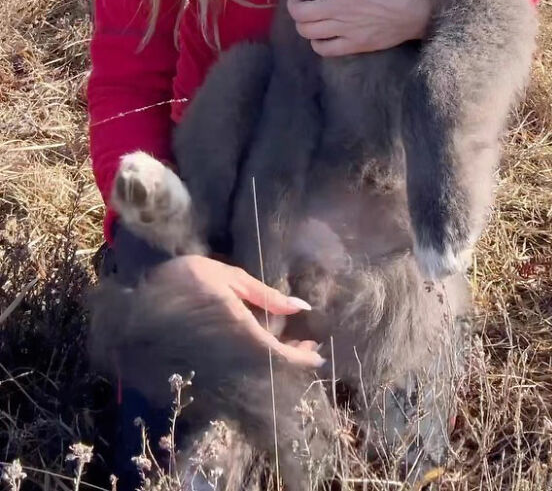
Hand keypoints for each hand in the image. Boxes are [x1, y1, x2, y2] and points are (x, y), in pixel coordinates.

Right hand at [148, 255, 324, 368]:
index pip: (279, 357)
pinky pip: (234, 373)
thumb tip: (299, 307)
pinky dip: (252, 362)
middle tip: (307, 346)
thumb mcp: (227, 277)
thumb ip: (264, 294)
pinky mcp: (200, 373)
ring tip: (287, 344)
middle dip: (291, 359)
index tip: (319, 356)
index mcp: (239, 333)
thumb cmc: (184, 280)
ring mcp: (214, 368)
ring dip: (273, 361)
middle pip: (269, 370)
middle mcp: (229, 358)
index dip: (302, 360)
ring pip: (253, 373)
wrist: (134, 304)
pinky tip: (257, 346)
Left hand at [288, 0, 432, 56]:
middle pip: (298, 12)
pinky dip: (317, 43)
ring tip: (310, 17)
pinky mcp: (354, 45)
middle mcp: (337, 8)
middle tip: (300, 1)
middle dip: (293, 5)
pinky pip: (324, 49)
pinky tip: (322, 34)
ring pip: (306, 31)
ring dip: (303, 23)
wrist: (419, 9)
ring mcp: (345, 29)